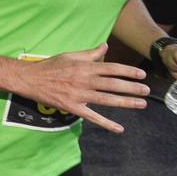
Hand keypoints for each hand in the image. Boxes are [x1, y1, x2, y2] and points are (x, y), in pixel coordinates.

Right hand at [20, 45, 149, 132]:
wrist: (30, 79)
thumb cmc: (50, 66)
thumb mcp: (70, 56)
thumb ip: (90, 53)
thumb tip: (105, 46)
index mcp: (84, 67)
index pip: (110, 68)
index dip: (127, 72)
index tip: (141, 75)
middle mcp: (84, 80)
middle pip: (112, 84)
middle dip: (132, 87)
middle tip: (147, 90)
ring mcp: (79, 95)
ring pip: (106, 99)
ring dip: (125, 102)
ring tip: (141, 104)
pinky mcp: (73, 107)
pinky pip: (92, 116)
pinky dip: (106, 124)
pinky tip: (119, 129)